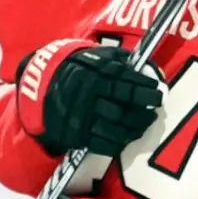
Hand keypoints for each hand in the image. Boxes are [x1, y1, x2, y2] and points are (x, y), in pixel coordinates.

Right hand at [16, 41, 163, 156]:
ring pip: (114, 128)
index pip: (126, 82)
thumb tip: (151, 69)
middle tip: (155, 111)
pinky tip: (127, 138)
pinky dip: (118, 143)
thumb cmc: (78, 67)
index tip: (158, 92)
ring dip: (134, 129)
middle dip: (143, 112)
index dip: (145, 89)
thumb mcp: (97, 55)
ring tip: (144, 125)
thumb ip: (123, 60)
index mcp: (94, 73)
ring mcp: (79, 116)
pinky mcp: (73, 134)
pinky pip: (100, 144)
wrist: (39, 84)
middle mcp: (87, 95)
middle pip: (122, 107)